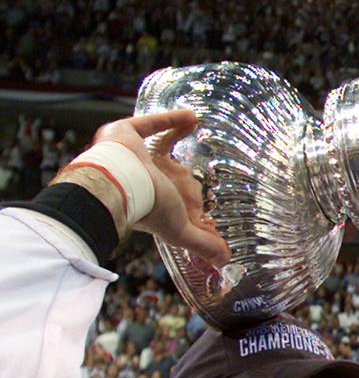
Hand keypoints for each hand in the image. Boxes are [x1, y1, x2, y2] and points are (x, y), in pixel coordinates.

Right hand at [90, 111, 230, 265]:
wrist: (114, 183)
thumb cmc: (146, 208)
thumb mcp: (179, 230)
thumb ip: (201, 243)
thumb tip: (224, 261)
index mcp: (154, 200)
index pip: (177, 205)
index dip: (192, 209)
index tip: (207, 215)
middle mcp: (143, 177)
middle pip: (168, 174)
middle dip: (182, 176)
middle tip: (201, 176)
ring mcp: (132, 156)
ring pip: (157, 146)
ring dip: (174, 136)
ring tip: (194, 125)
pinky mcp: (123, 135)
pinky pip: (149, 125)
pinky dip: (169, 120)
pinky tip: (192, 116)